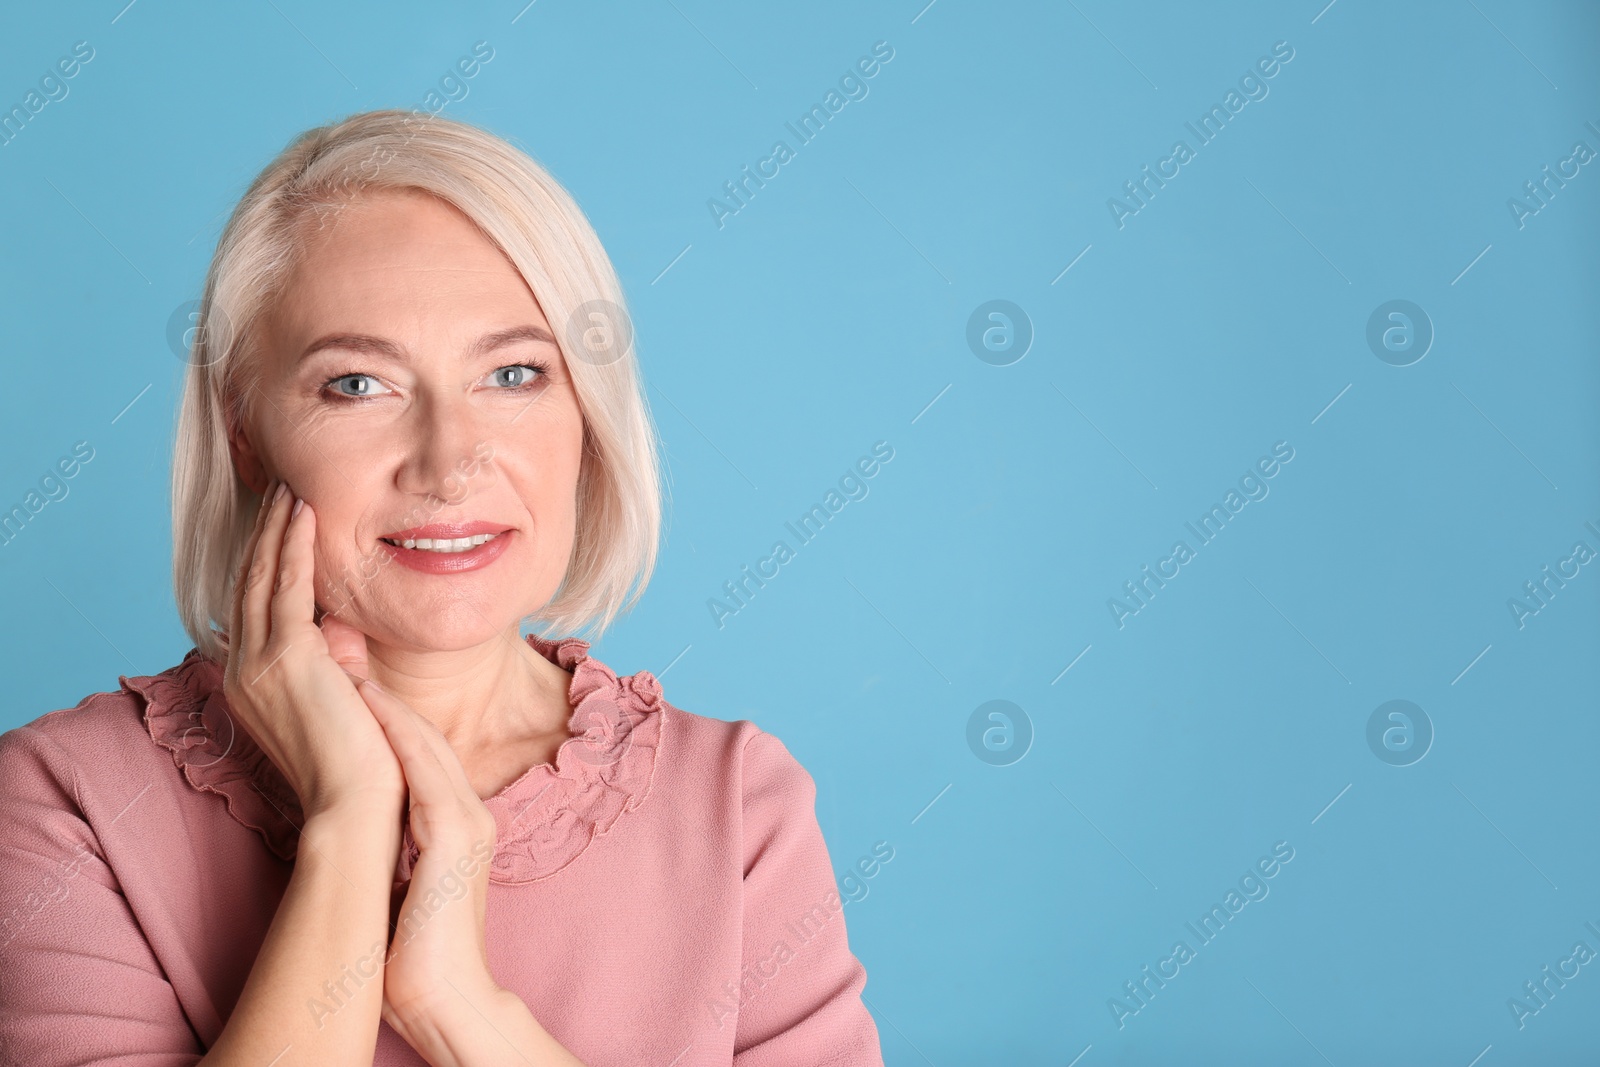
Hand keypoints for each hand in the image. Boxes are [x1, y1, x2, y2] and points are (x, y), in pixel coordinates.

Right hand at [221, 479, 405, 819]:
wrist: (357, 805)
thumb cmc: (362, 763)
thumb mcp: (344, 700)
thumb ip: (337, 661)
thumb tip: (342, 625)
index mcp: (251, 683)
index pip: (253, 608)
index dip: (264, 561)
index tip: (280, 524)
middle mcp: (243, 670)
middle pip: (249, 584)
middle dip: (265, 534)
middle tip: (280, 489)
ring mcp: (258, 664)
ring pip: (262, 577)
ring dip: (276, 529)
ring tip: (290, 488)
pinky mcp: (286, 658)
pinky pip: (286, 586)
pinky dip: (293, 545)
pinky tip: (305, 513)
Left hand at [356, 678, 503, 1039]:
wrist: (448, 1001)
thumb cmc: (417, 958)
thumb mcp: (403, 887)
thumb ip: (392, 851)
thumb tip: (355, 838)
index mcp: (458, 825)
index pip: (420, 755)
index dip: (384, 715)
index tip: (346, 681)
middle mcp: (469, 814)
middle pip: (424, 736)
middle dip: (382, 691)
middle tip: (346, 647)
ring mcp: (468, 823)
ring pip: (425, 743)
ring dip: (386, 700)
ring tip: (350, 662)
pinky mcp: (455, 837)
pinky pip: (425, 771)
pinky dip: (398, 733)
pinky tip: (370, 704)